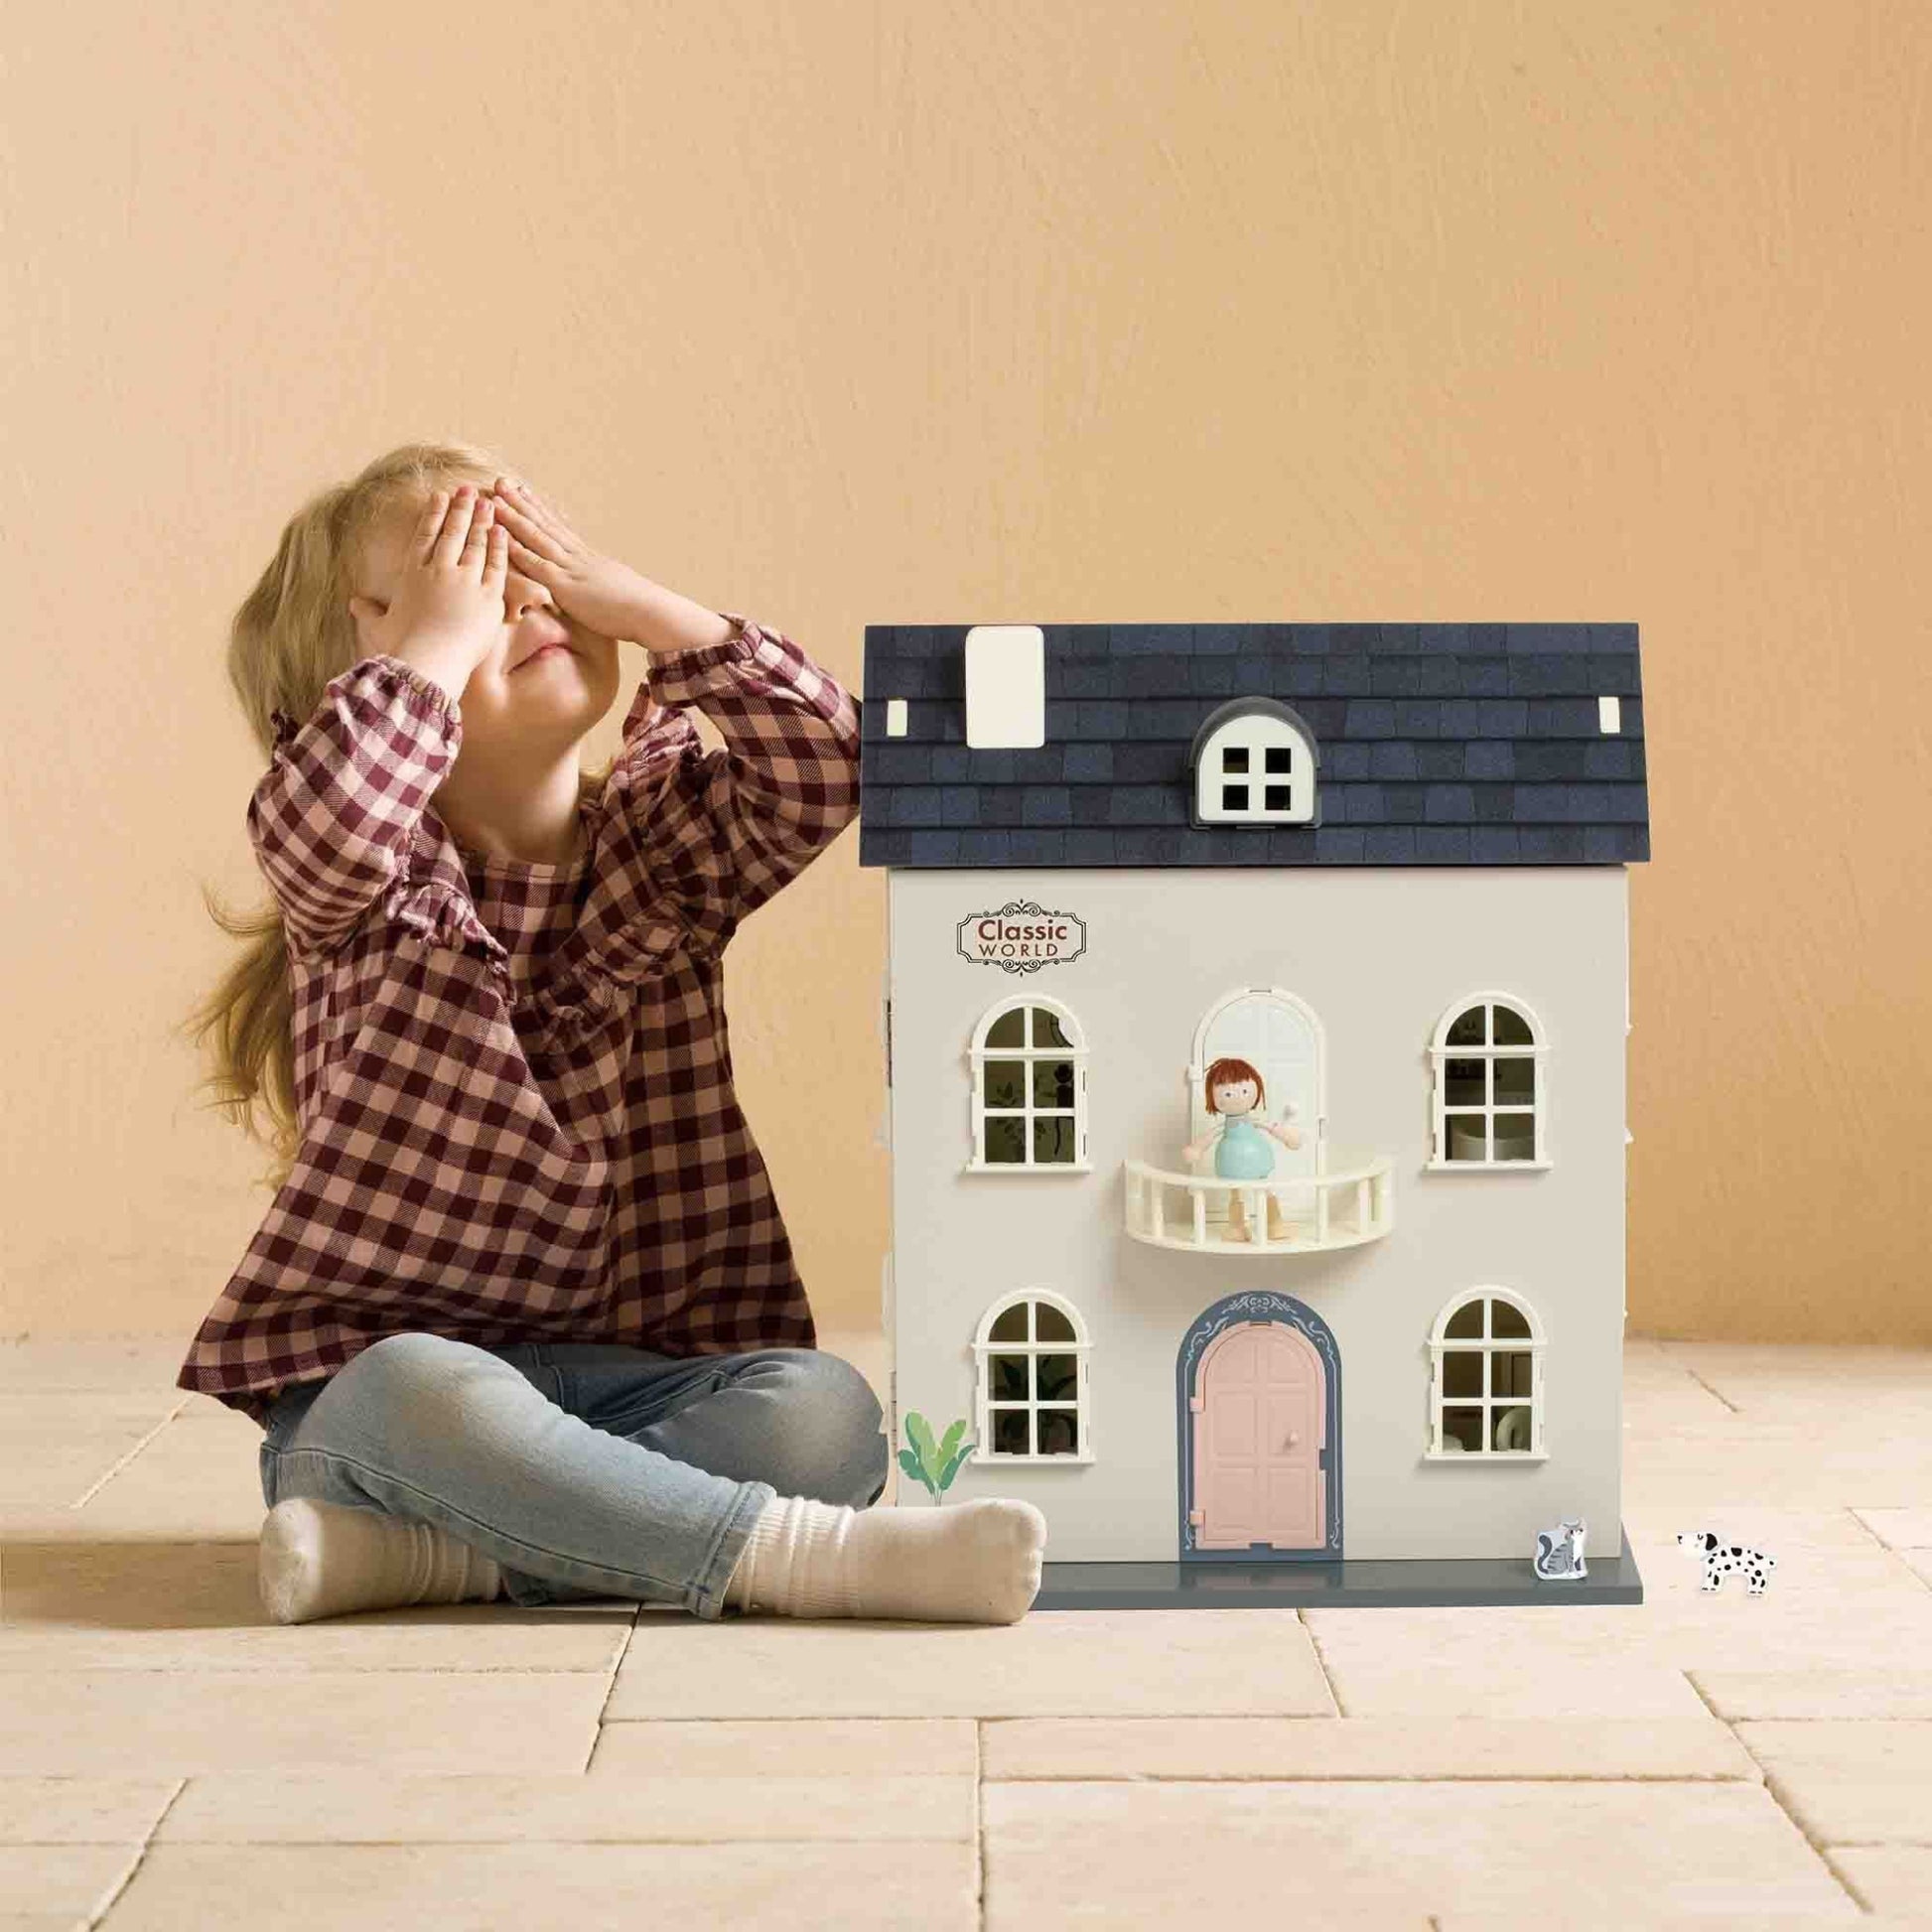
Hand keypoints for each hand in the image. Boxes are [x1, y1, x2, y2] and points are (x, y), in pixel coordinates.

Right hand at [349, 485, 507, 674]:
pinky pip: (496, 566)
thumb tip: (353, 604)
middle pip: (452, 533)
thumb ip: (369, 612)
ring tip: (489, 503)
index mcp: (412, 574)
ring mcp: (465, 582)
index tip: (440, 497)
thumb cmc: (402, 648)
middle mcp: (439, 571)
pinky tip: (502, 531)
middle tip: (469, 490)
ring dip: (482, 521)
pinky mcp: (488, 597)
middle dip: (461, 509)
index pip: (424, 536)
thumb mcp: (380, 627)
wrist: (427, 663)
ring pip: (475, 544)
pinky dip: (499, 547)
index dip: (434, 515)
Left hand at [488, 476, 656, 642]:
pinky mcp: (565, 587)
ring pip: (537, 537)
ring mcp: (571, 569)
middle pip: (545, 524)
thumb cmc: (640, 609)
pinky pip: (536, 565)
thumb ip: (603, 586)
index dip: (540, 509)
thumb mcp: (618, 591)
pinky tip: (500, 537)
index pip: (559, 528)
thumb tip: (604, 588)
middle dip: (521, 503)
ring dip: (514, 517)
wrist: (651, 612)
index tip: (525, 491)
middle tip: (501, 481)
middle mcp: (577, 557)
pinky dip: (517, 550)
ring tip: (495, 497)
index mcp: (588, 558)